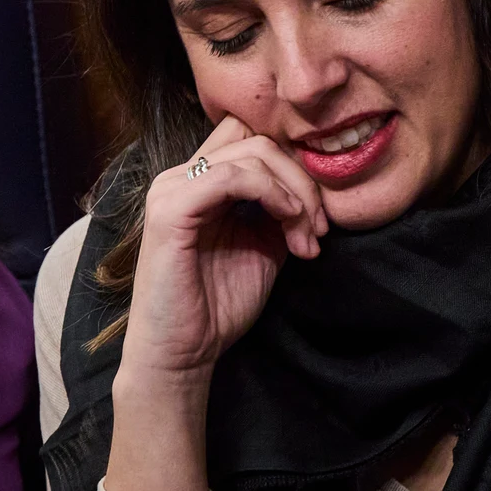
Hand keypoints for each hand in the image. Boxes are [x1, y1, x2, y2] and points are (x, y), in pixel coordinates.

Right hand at [101, 115, 325, 490]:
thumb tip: (311, 189)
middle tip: (320, 228)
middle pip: (258, 137)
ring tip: (307, 238)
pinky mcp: (170, 210)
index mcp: (199, 181)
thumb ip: (278, 211)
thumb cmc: (216, 306)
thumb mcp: (262, 247)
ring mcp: (171, 188)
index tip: (317, 216)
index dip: (291, 165)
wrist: (182, 353)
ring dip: (294, 192)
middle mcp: (180, 175)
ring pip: (251, 151)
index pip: (251, 136)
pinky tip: (288, 225)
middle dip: (302, 179)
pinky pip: (231, 176)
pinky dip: (271, 194)